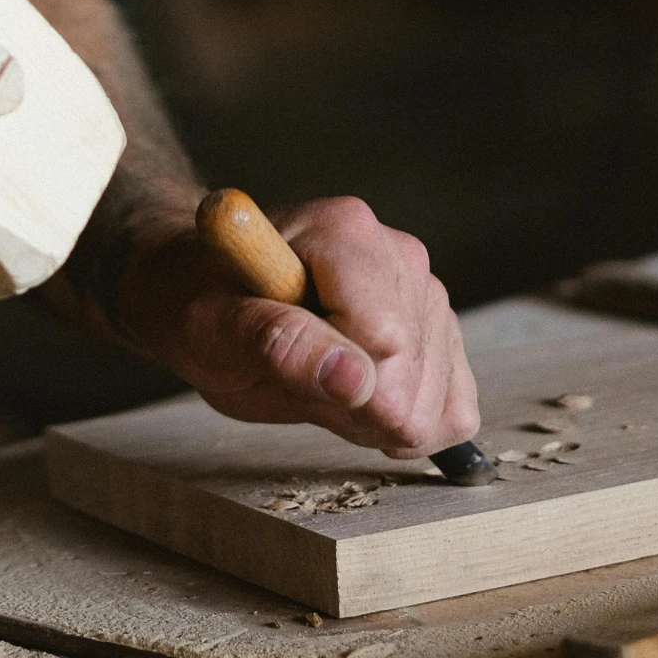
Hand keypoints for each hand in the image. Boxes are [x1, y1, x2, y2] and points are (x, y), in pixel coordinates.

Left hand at [117, 195, 478, 455]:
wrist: (208, 292)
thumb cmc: (202, 302)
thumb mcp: (210, 327)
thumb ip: (278, 345)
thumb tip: (355, 379)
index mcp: (344, 231)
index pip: (384, 338)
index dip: (335, 378)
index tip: (283, 364)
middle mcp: (400, 251)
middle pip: (411, 370)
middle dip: (352, 404)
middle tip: (292, 378)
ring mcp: (429, 290)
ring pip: (437, 396)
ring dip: (373, 418)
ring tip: (316, 383)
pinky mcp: (442, 331)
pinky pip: (456, 407)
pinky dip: (408, 426)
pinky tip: (357, 399)